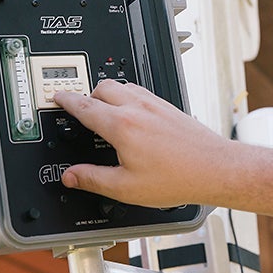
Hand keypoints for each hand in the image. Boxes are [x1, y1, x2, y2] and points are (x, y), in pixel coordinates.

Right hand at [53, 79, 230, 208]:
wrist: (215, 168)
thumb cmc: (178, 177)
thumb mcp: (126, 188)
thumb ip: (94, 179)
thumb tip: (72, 176)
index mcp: (122, 126)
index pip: (85, 106)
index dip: (67, 100)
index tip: (58, 97)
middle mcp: (137, 108)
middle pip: (102, 87)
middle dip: (87, 95)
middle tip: (80, 108)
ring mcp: (155, 104)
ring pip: (123, 85)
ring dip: (108, 93)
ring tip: (105, 109)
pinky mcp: (168, 106)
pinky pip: (140, 91)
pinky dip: (128, 95)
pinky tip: (132, 112)